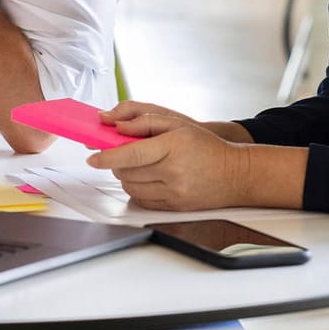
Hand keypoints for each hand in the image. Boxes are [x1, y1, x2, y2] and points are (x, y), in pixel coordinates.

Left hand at [86, 105, 248, 210]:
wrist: (235, 175)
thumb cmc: (207, 147)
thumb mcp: (178, 124)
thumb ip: (145, 122)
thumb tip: (117, 128)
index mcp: (172, 147)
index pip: (130, 154)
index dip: (107, 156)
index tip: (93, 158)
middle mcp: (173, 172)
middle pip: (127, 172)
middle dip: (117, 163)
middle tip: (121, 155)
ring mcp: (173, 192)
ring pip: (131, 187)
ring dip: (126, 176)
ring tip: (138, 166)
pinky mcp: (174, 207)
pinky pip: (142, 200)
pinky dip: (137, 189)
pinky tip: (147, 179)